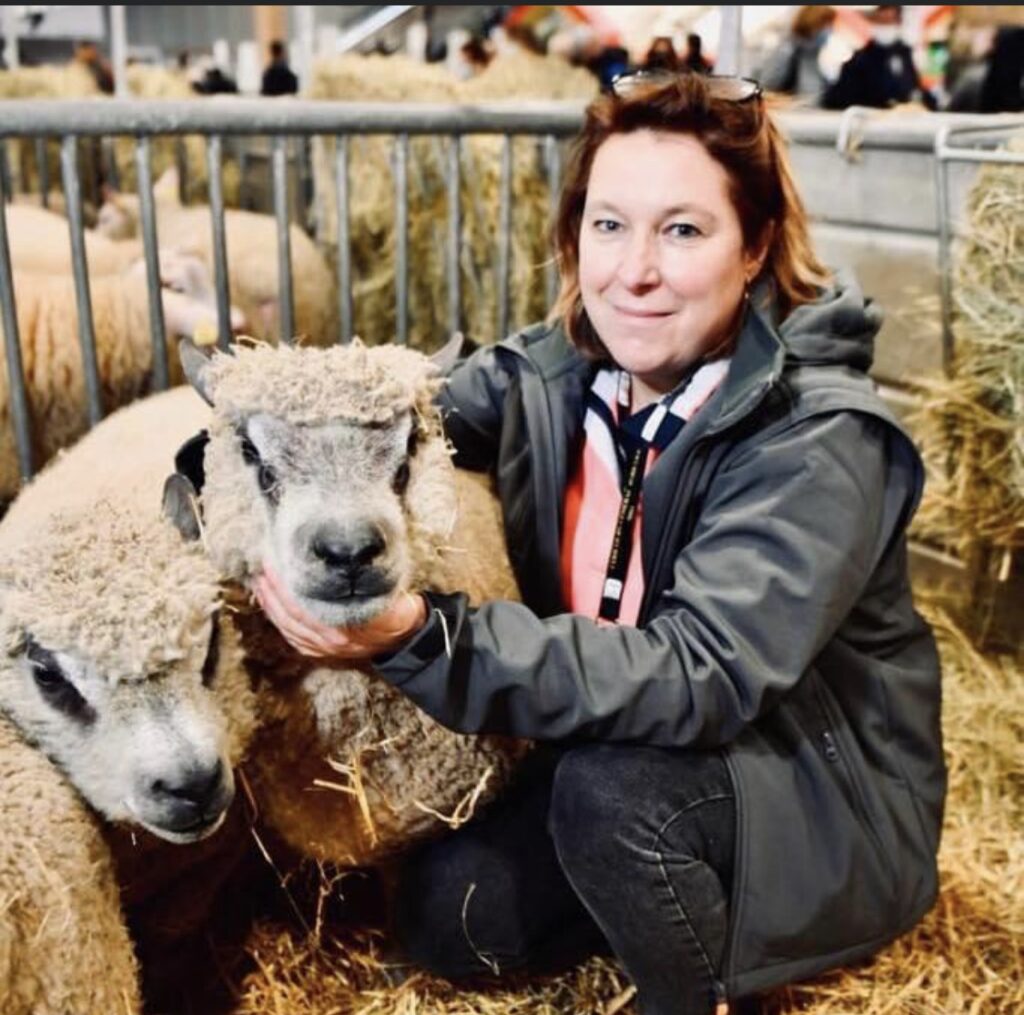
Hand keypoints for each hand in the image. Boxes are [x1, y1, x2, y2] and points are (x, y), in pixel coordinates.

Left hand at [252, 565, 427, 660]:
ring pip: (288, 629)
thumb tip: (338, 552)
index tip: (274, 559)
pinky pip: (295, 641)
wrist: (408, 636)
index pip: (303, 601)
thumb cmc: (396, 606)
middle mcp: (332, 639)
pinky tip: (273, 609)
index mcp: (345, 623)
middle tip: (261, 567)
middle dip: (272, 590)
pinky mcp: (325, 654)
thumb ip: (358, 577)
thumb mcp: (382, 586)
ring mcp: (327, 649)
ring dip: (271, 606)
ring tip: (261, 584)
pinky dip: (281, 624)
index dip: (284, 581)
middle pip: (290, 614)